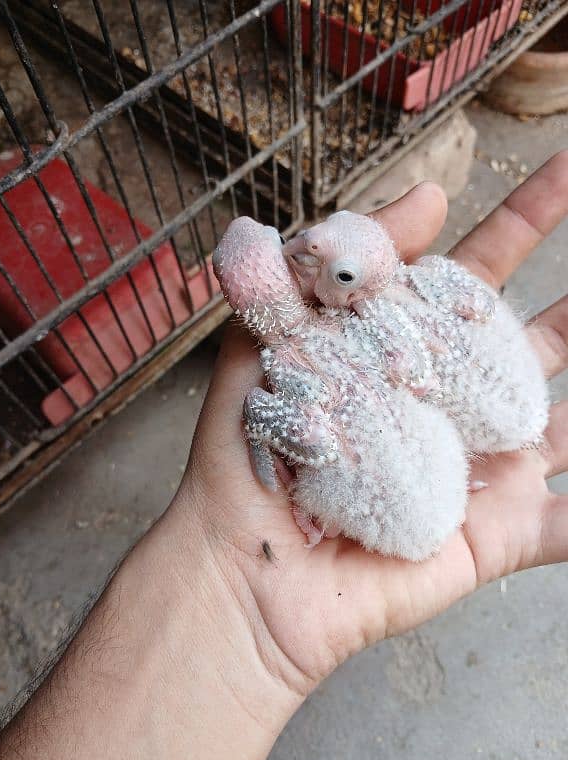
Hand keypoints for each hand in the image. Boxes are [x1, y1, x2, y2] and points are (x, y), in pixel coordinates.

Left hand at [177, 151, 567, 695]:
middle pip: (533, 338)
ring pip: (565, 424)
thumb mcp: (276, 339)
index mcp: (401, 355)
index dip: (519, 224)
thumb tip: (429, 197)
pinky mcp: (496, 537)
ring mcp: (480, 471)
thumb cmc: (247, 453)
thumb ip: (336, 266)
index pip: (471, 277)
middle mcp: (449, 406)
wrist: (246, 566)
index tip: (565, 169)